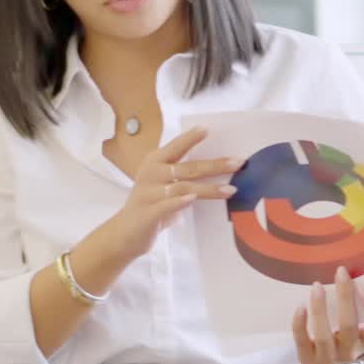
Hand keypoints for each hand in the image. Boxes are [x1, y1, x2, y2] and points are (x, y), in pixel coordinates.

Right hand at [112, 127, 242, 260]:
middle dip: (215, 164)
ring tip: (231, 190)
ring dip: (209, 188)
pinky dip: (180, 201)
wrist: (125, 234)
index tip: (207, 130)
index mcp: (154, 162)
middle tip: (238, 162)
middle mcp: (151, 174)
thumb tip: (218, 167)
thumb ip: (183, 175)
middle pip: (188, 167)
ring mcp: (148, 193)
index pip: (175, 146)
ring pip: (183, 187)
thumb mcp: (164, 185)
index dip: (190, 138)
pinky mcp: (148, 213)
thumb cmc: (151, 206)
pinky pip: (167, 205)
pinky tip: (193, 198)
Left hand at [292, 264, 363, 363]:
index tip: (362, 285)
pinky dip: (300, 325)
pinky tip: (300, 307)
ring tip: (317, 287)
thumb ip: (360, 301)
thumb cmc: (349, 328)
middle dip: (345, 297)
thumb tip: (351, 267)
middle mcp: (352, 352)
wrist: (333, 356)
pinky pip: (303, 342)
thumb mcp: (361, 319)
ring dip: (320, 309)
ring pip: (324, 336)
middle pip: (349, 326)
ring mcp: (330, 358)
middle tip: (340, 272)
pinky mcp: (310, 361)